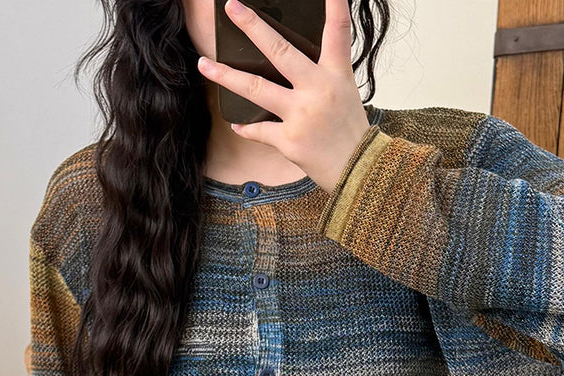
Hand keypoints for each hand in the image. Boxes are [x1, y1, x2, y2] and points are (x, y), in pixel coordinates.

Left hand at [198, 0, 370, 193]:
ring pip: (255, 88)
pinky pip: (259, 130)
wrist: (358, 172)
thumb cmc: (350, 133)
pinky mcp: (289, 140)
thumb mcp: (346, 95)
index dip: (334, 6)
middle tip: (231, 7)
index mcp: (336, 75)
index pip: (337, 32)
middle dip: (252, 27)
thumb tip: (290, 65)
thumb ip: (321, 76)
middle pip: (279, 51)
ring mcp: (301, 114)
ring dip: (226, 76)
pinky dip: (247, 128)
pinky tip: (237, 124)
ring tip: (204, 64)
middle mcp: (317, 90)